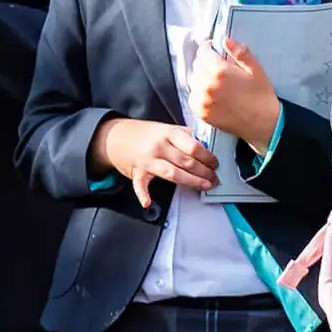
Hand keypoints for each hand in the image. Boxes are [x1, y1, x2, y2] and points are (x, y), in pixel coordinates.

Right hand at [95, 117, 218, 207]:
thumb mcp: (167, 128)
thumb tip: (205, 146)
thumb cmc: (145, 133)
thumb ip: (185, 136)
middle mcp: (159, 146)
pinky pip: (140, 185)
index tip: (215, 163)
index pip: (193, 146)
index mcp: (169, 133)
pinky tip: (148, 202)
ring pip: (173, 173)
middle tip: (214, 179)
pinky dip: (142, 194)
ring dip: (191, 181)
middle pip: (186, 162)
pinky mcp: (138, 172)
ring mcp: (148, 160)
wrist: (116, 136)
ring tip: (204, 186)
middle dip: (204, 172)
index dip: (207, 156)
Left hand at [190, 39, 281, 151]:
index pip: (203, 52)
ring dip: (202, 78)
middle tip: (219, 67)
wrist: (263, 124)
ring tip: (216, 82)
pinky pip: (193, 96)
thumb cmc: (261, 96)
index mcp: (219, 71)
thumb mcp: (256, 70)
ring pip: (193, 80)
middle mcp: (207, 85)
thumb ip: (240, 53)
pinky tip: (213, 94)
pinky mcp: (201, 113)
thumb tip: (226, 40)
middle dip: (206, 63)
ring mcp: (202, 100)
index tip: (215, 50)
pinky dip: (199, 93)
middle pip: (197, 65)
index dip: (209, 49)